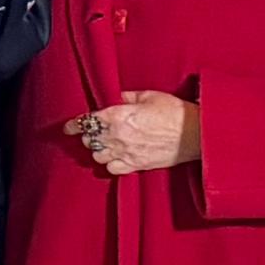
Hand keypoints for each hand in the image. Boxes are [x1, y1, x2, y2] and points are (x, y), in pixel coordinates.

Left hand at [68, 93, 197, 176]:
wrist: (196, 132)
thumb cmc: (175, 112)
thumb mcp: (148, 96)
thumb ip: (126, 96)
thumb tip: (114, 96)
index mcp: (118, 115)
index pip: (86, 122)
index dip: (73, 125)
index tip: (67, 127)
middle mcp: (118, 135)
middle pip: (89, 139)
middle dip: (88, 135)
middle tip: (93, 131)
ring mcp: (126, 152)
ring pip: (97, 156)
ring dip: (98, 149)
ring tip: (104, 144)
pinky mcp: (137, 165)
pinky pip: (112, 169)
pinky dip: (110, 164)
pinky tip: (115, 157)